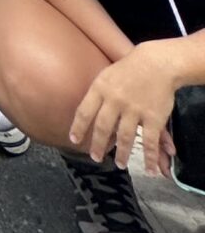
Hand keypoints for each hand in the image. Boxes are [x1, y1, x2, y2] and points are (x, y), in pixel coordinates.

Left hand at [71, 40, 182, 172]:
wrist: (157, 63)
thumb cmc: (129, 69)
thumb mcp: (106, 75)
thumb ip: (97, 94)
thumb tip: (86, 113)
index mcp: (100, 88)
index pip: (84, 111)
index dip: (78, 127)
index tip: (73, 140)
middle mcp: (115, 100)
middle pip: (102, 127)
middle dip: (97, 145)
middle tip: (95, 157)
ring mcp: (134, 110)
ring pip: (124, 137)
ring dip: (121, 154)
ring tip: (119, 164)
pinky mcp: (153, 118)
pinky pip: (149, 142)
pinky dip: (149, 158)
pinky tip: (149, 169)